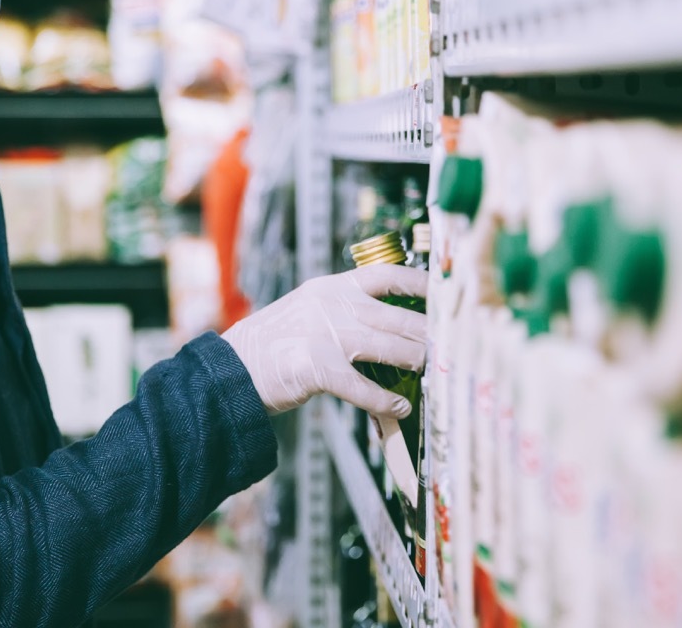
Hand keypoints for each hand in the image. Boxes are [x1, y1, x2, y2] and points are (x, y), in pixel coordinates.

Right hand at [222, 266, 427, 416]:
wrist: (232, 368)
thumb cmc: (275, 343)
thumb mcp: (309, 310)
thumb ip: (345, 311)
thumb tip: (392, 327)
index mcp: (332, 287)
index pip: (387, 276)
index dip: (421, 284)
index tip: (445, 293)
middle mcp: (332, 305)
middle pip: (398, 318)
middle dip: (428, 335)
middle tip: (448, 347)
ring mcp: (325, 335)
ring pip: (390, 348)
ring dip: (416, 363)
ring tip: (431, 373)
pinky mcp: (317, 368)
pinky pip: (364, 387)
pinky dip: (386, 401)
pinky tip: (400, 407)